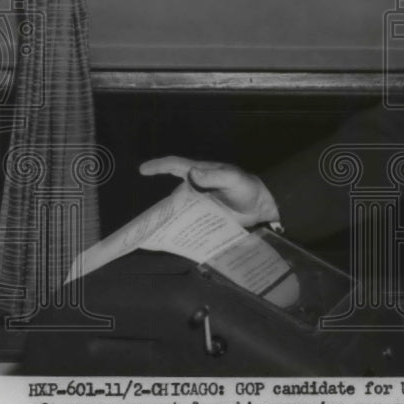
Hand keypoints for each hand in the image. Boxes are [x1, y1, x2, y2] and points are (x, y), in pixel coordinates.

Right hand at [139, 156, 279, 227]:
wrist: (261, 205)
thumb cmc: (247, 187)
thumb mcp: (233, 179)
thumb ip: (214, 176)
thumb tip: (192, 172)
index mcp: (202, 173)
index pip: (176, 166)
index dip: (159, 166)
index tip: (142, 169)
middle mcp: (197, 187)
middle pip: (173, 193)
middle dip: (160, 204)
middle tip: (146, 219)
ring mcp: (201, 202)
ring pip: (180, 209)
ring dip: (169, 218)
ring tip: (155, 232)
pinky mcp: (206, 215)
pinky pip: (190, 220)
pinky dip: (181, 227)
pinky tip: (174, 238)